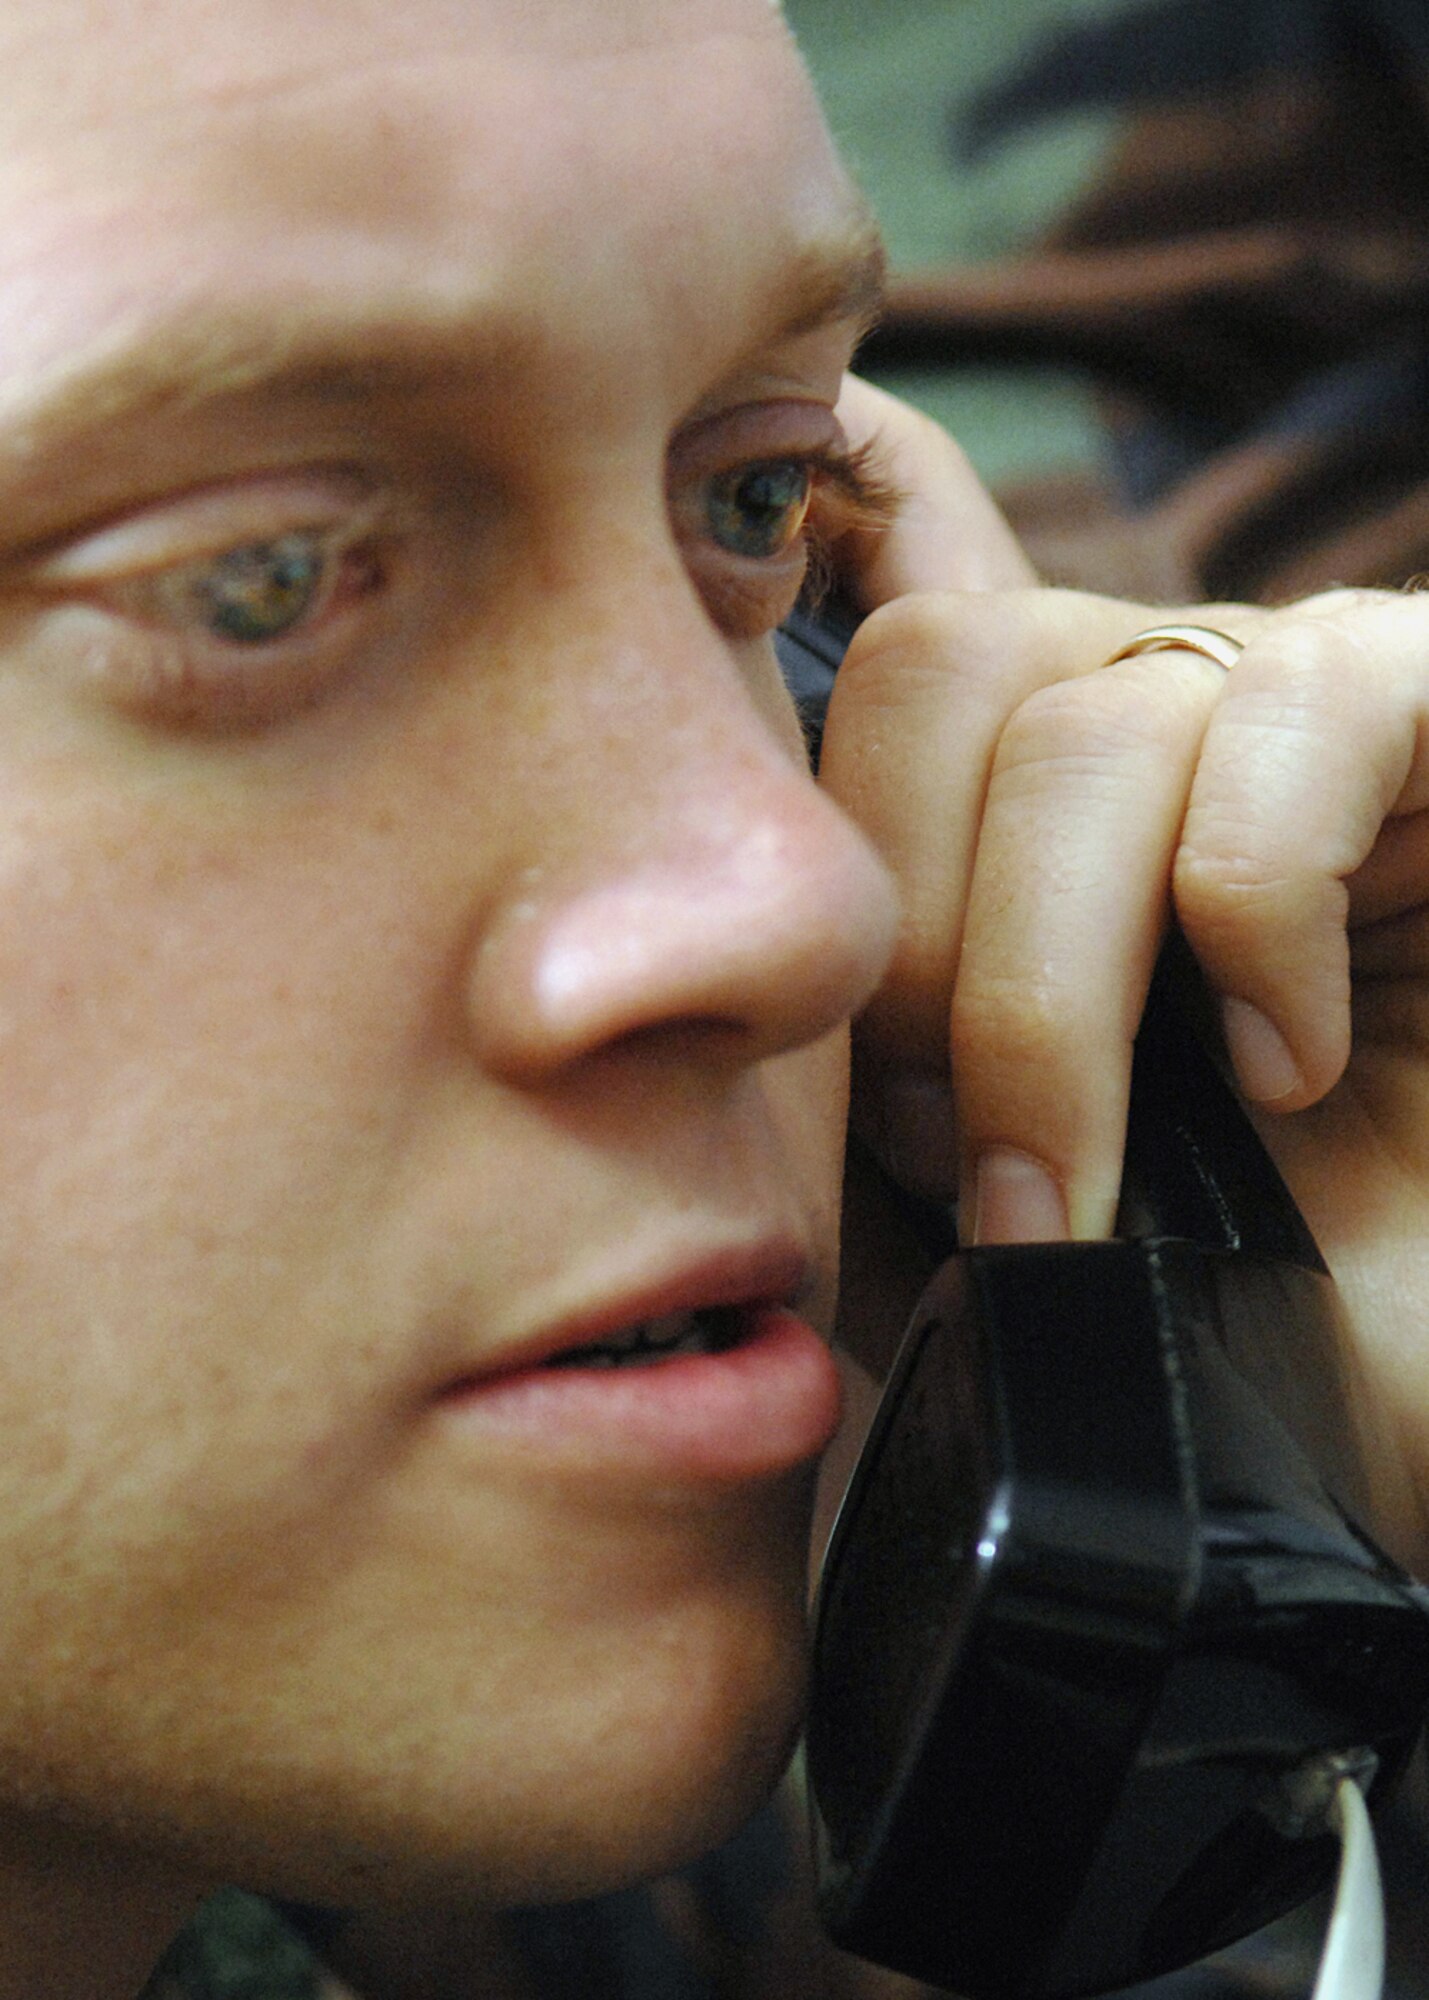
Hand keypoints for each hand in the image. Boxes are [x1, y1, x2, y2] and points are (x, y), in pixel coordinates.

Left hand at [825, 376, 1428, 1568]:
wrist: (1388, 1348)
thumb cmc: (1224, 1279)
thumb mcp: (977, 1176)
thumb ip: (854, 1072)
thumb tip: (703, 1019)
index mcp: (1013, 778)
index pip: (853, 676)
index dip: (822, 870)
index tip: (860, 1106)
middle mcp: (1148, 690)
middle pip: (942, 672)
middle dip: (916, 957)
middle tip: (968, 1167)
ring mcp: (1297, 694)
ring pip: (1089, 725)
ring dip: (1049, 994)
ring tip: (1092, 1178)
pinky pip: (1310, 711)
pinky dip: (1254, 915)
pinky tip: (1282, 1067)